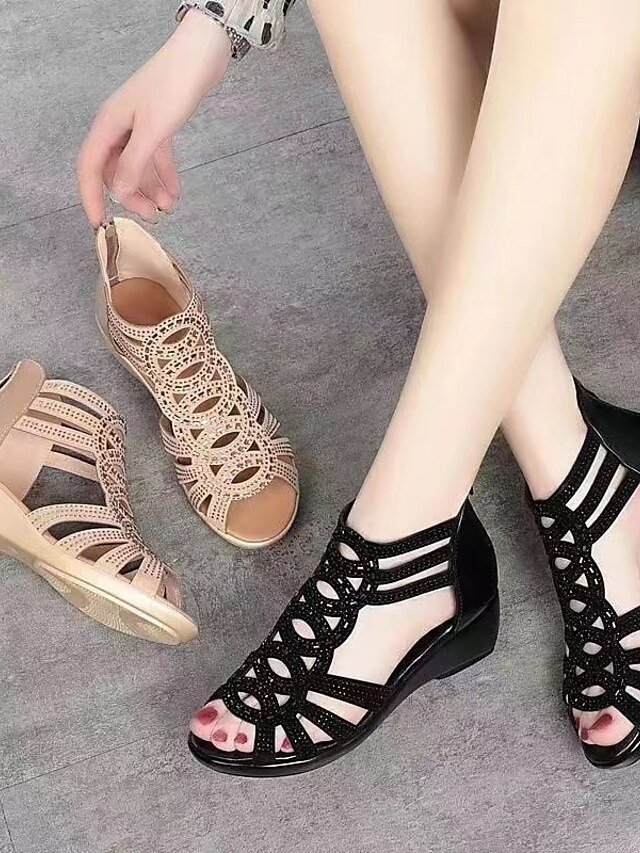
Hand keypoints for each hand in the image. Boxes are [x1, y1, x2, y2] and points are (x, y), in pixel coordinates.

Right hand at [77, 10, 231, 227]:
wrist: (202, 56)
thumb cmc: (174, 87)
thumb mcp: (152, 131)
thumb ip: (134, 164)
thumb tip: (117, 192)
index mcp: (108, 124)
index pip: (89, 167)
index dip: (91, 196)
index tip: (99, 224)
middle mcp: (120, 126)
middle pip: (115, 170)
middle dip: (130, 196)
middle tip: (150, 218)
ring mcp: (139, 126)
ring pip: (136, 167)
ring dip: (149, 190)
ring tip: (167, 209)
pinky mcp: (160, 125)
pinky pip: (156, 158)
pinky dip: (164, 177)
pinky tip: (175, 194)